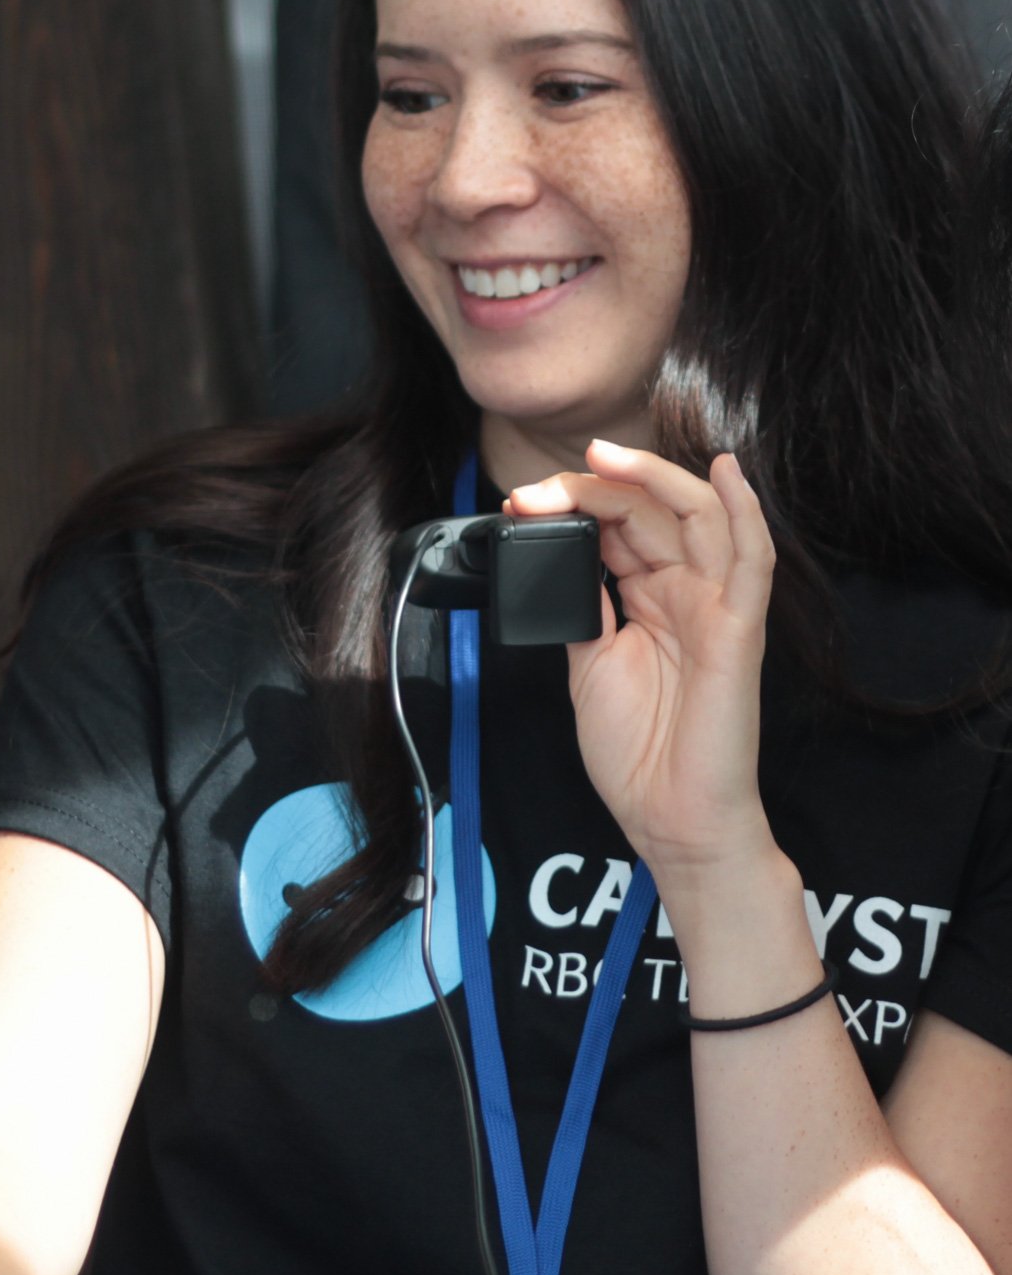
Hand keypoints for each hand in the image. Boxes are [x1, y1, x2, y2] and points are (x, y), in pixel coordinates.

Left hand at [508, 441, 778, 891]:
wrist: (669, 819)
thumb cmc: (637, 754)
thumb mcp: (589, 665)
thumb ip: (582, 608)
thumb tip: (555, 557)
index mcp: (651, 598)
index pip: (619, 526)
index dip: (573, 505)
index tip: (521, 504)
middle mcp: (687, 592)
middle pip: (649, 511)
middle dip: (593, 489)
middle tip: (540, 490)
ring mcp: (716, 607)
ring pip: (700, 516)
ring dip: (653, 478)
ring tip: (606, 455)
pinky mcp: (739, 630)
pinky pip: (753, 560)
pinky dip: (745, 511)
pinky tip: (726, 472)